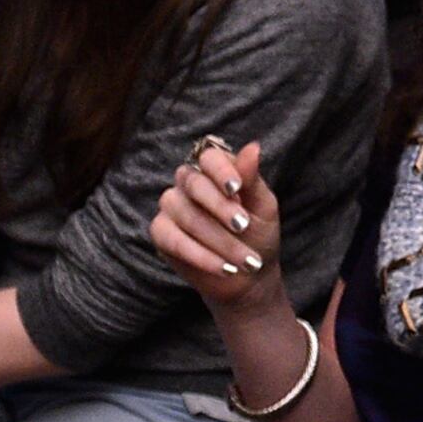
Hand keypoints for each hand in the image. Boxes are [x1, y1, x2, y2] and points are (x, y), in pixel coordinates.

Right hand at [148, 140, 288, 314]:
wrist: (247, 274)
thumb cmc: (258, 233)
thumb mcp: (262, 207)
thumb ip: (252, 180)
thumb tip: (253, 147)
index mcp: (216, 170)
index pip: (210, 157)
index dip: (221, 171)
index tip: (236, 188)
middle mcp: (189, 183)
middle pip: (194, 183)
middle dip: (221, 207)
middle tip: (243, 226)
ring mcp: (172, 206)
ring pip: (186, 214)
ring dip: (218, 239)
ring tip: (245, 260)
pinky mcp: (160, 233)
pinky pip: (172, 239)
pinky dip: (200, 255)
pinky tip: (224, 268)